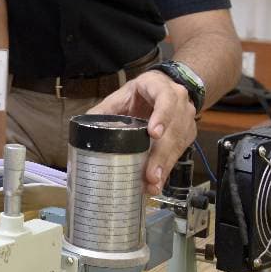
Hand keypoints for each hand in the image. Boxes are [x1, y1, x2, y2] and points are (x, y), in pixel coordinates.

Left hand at [91, 70, 197, 194]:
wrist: (163, 87)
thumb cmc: (138, 94)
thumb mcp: (121, 96)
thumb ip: (105, 110)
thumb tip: (83, 128)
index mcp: (160, 87)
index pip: (165, 99)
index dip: (161, 116)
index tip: (153, 134)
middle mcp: (180, 102)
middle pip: (174, 129)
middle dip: (161, 154)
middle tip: (151, 175)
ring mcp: (187, 119)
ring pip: (178, 144)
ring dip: (165, 166)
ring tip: (153, 184)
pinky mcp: (188, 135)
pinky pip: (179, 152)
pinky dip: (168, 168)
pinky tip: (158, 183)